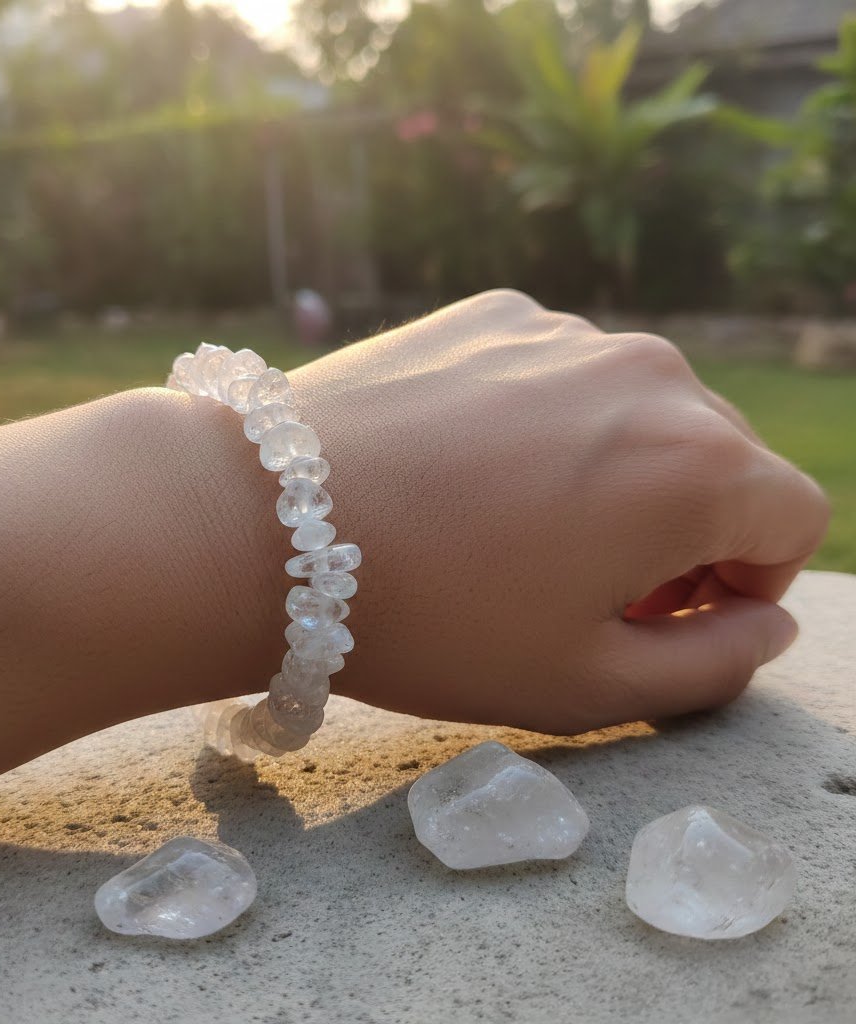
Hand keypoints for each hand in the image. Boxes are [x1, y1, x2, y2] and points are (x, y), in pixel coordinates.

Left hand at [294, 290, 829, 732]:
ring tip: (519, 531)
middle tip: (588, 588)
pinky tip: (466, 472)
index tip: (665, 617)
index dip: (744, 584)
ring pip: (638, 413)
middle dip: (683, 532)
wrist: (264, 524)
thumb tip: (767, 618)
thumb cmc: (428, 620)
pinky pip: (559, 376)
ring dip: (614, 474)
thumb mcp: (586, 684)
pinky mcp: (493, 314)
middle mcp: (649, 373)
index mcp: (696, 465)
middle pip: (721, 460)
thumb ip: (717, 665)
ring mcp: (565, 332)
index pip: (790, 520)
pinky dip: (545, 426)